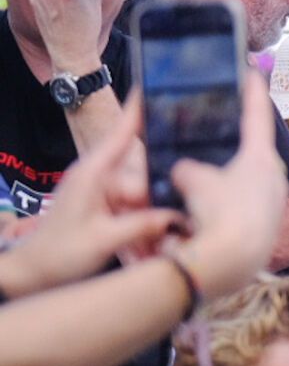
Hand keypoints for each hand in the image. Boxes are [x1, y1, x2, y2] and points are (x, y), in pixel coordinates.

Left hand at [3, 98, 175, 294]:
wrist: (31, 276)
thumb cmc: (60, 254)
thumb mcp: (104, 240)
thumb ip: (144, 225)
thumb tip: (179, 216)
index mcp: (92, 174)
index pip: (120, 135)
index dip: (138, 113)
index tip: (154, 89)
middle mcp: (97, 179)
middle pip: (141, 175)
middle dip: (158, 197)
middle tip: (172, 224)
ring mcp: (100, 195)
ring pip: (141, 196)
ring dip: (152, 218)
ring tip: (158, 243)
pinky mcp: (102, 211)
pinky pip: (133, 211)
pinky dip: (144, 226)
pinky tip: (149, 246)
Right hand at [172, 76, 288, 297]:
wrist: (234, 263)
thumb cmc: (219, 214)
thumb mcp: (191, 179)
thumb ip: (186, 168)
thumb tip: (184, 174)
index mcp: (260, 158)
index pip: (256, 115)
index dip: (252, 92)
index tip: (253, 73)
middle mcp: (272, 179)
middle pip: (250, 151)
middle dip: (233, 142)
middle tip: (218, 130)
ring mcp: (271, 205)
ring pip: (242, 180)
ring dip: (224, 177)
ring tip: (202, 175)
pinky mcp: (263, 228)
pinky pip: (239, 205)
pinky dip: (223, 202)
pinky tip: (204, 207)